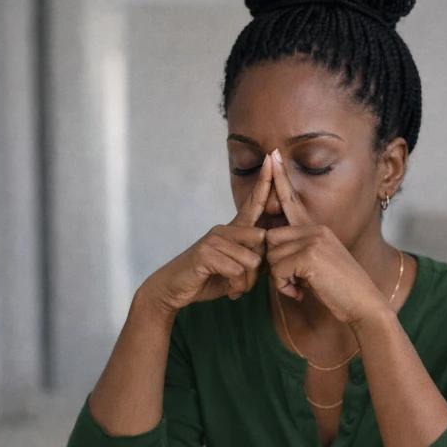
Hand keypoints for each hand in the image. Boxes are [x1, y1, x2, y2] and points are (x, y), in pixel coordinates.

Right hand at [139, 155, 272, 314]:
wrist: (174, 289)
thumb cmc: (209, 278)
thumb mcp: (236, 269)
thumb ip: (253, 259)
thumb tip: (269, 256)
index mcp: (233, 231)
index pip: (252, 203)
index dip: (264, 183)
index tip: (272, 158)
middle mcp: (224, 229)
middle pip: (262, 241)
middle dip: (260, 269)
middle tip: (245, 282)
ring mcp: (214, 239)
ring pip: (252, 260)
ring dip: (247, 281)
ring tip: (234, 286)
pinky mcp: (206, 252)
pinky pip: (237, 269)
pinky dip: (236, 285)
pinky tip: (227, 289)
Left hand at [264, 149, 392, 327]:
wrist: (365, 304)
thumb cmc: (342, 291)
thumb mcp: (320, 266)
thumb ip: (300, 253)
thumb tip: (273, 247)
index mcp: (318, 229)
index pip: (293, 202)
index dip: (281, 181)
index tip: (272, 155)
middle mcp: (316, 229)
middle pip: (271, 238)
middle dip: (275, 265)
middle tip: (294, 283)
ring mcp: (314, 240)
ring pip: (272, 255)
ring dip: (280, 279)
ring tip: (301, 288)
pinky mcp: (310, 255)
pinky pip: (278, 270)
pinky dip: (284, 286)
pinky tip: (301, 292)